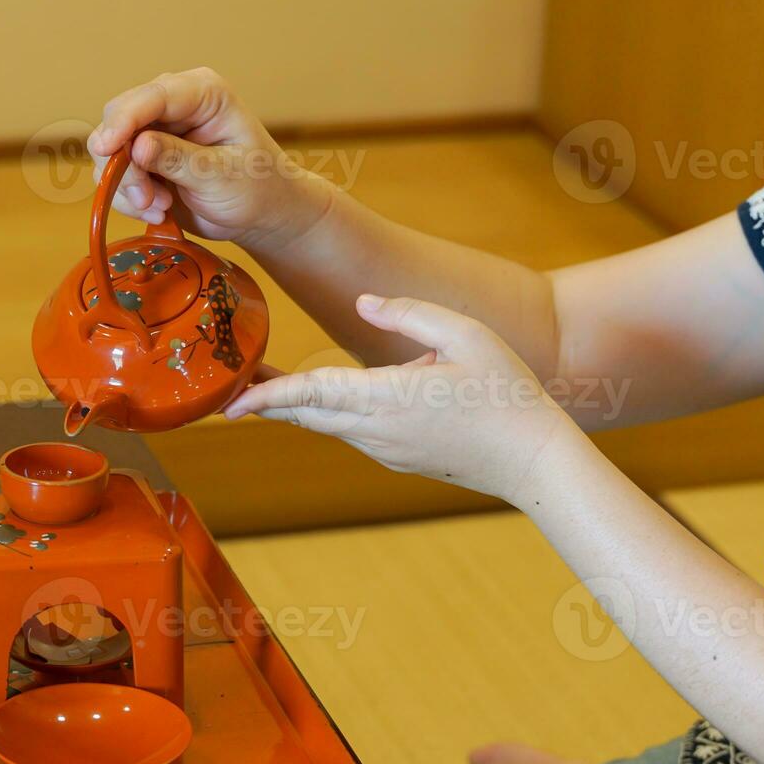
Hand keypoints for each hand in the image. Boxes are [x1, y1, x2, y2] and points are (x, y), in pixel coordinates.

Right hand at [87, 67, 331, 250]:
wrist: (263, 216)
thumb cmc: (258, 188)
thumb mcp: (223, 176)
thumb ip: (179, 159)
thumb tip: (136, 146)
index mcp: (202, 93)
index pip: (152, 96)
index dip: (124, 120)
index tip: (106, 148)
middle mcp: (173, 106)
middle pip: (119, 118)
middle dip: (123, 163)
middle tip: (146, 199)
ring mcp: (155, 132)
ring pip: (110, 150)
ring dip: (126, 186)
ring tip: (159, 209)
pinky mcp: (144, 160)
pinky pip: (114, 175)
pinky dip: (128, 199)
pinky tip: (158, 212)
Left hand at [223, 296, 575, 503]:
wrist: (534, 460)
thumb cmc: (507, 392)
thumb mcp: (466, 334)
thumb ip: (409, 313)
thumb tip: (364, 303)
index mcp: (388, 398)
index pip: (312, 394)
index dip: (268, 396)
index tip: (232, 402)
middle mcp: (376, 430)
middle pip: (306, 414)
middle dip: (266, 402)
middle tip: (228, 390)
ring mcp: (385, 449)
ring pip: (326, 425)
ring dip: (294, 408)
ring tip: (263, 389)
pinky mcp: (396, 458)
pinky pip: (351, 432)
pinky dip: (326, 416)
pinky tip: (324, 399)